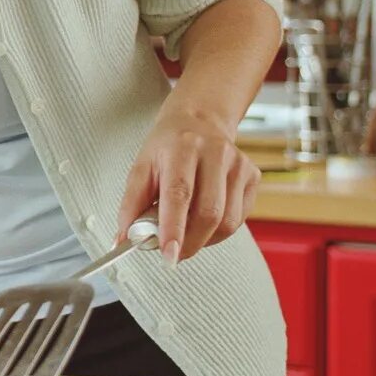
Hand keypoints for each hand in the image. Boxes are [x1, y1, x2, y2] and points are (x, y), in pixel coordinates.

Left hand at [115, 106, 258, 265]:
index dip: (174, 228)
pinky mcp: (252, 175)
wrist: (199, 120)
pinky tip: (204, 220)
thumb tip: (123, 241)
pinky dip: (219, 231)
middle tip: (173, 253)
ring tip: (186, 232)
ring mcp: (238, 164)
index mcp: (182, 148)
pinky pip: (239, 219)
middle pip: (208, 213)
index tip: (169, 256)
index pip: (179, 194)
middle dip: (189, 243)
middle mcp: (214, 153)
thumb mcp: (141, 168)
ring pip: (227, 222)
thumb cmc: (167, 148)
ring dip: (204, 239)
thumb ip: (131, 206)